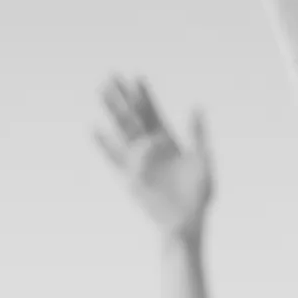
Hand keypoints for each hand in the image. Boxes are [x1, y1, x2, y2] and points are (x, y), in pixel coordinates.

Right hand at [94, 76, 213, 240]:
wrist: (187, 221)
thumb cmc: (199, 195)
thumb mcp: (202, 161)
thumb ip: (197, 134)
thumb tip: (196, 107)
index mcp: (170, 142)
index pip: (153, 113)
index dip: (145, 96)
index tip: (136, 77)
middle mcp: (152, 148)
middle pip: (134, 117)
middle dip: (123, 97)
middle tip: (111, 76)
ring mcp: (140, 161)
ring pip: (123, 130)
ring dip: (112, 111)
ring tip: (101, 92)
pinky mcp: (131, 177)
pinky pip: (115, 158)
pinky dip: (105, 145)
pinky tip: (95, 129)